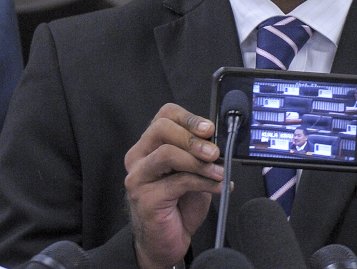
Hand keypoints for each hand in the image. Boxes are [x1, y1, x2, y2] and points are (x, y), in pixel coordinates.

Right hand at [125, 103, 224, 268]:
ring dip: (198, 161)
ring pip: (167, 153)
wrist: (168, 241)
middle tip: (213, 151)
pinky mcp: (145, 198)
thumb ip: (200, 155)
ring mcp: (139, 177)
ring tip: (218, 171)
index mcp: (150, 145)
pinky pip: (177, 181)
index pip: (164, 116)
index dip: (188, 118)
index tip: (209, 128)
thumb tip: (218, 141)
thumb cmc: (180, 205)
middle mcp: (139, 157)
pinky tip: (215, 186)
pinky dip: (201, 181)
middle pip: (161, 129)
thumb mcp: (194, 172)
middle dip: (192, 137)